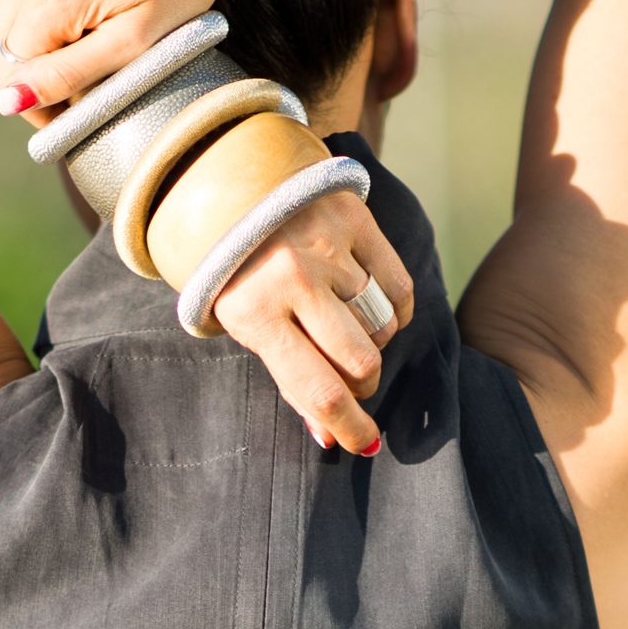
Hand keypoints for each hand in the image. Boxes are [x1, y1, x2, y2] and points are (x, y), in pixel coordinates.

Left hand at [212, 190, 412, 455]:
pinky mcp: (355, 220)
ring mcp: (328, 246)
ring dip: (372, 345)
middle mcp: (293, 279)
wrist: (229, 186)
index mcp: (255, 314)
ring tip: (346, 331)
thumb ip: (289, 378)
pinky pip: (398, 289)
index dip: (350, 427)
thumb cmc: (237, 274)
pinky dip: (394, 312)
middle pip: (362, 363)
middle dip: (363, 386)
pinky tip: (373, 311)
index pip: (319, 391)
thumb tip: (328, 435)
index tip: (364, 442)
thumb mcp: (246, 328)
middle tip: (350, 381)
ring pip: (382, 328)